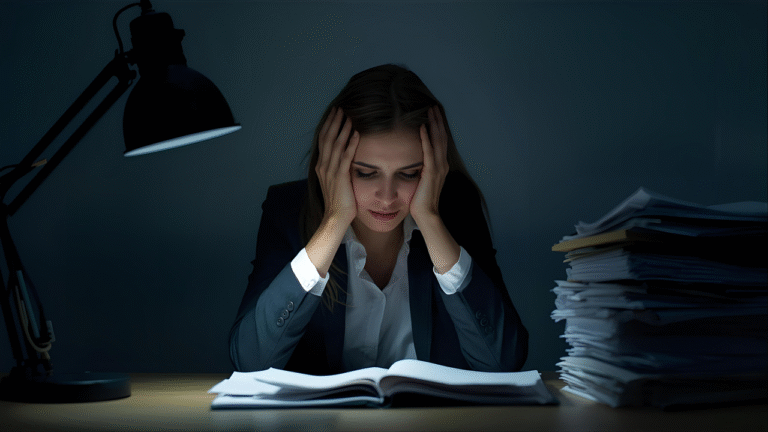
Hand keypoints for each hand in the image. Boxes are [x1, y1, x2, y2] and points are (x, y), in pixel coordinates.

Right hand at [315, 107, 359, 225]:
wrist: (335, 218)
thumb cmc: (339, 201)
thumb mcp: (335, 181)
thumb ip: (337, 168)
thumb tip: (344, 157)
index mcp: (321, 166)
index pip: (323, 140)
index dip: (329, 125)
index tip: (335, 113)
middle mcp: (323, 166)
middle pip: (327, 138)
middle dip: (334, 122)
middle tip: (341, 108)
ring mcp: (331, 171)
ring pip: (335, 145)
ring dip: (342, 129)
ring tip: (349, 116)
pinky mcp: (340, 177)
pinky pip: (345, 157)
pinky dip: (350, 144)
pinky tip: (356, 134)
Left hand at [410, 106, 448, 223]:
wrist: (427, 215)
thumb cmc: (422, 200)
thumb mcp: (422, 181)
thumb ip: (422, 169)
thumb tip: (414, 161)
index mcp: (441, 166)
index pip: (441, 141)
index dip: (438, 127)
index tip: (434, 114)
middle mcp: (442, 164)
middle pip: (442, 137)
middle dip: (438, 121)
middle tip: (433, 106)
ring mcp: (438, 168)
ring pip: (437, 141)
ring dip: (434, 124)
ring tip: (430, 111)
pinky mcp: (430, 172)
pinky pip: (429, 151)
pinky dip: (426, 138)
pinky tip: (422, 127)